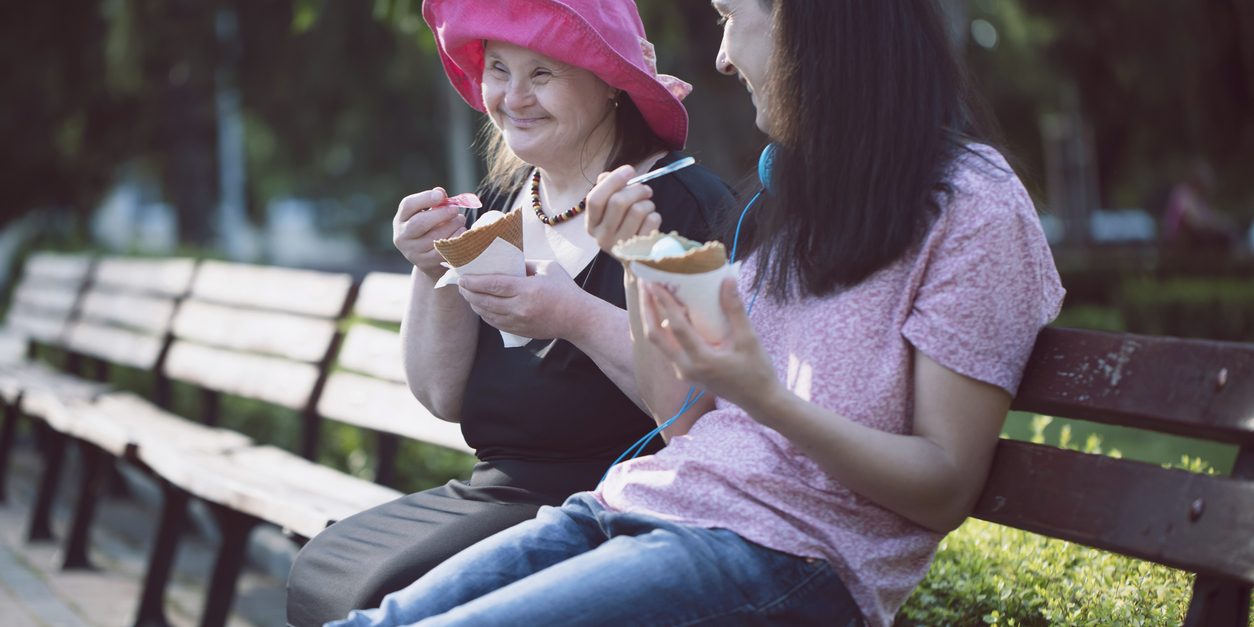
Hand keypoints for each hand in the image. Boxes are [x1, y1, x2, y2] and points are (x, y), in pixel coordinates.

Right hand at [393, 187, 466, 280]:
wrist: (429, 259)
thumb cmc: (430, 229)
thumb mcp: (428, 214)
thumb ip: (435, 202)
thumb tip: (440, 192)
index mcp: (401, 219)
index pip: (408, 205)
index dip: (425, 198)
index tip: (441, 196)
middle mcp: (402, 237)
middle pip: (419, 223)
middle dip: (441, 214)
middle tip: (455, 209)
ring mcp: (412, 252)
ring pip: (434, 238)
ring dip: (452, 227)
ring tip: (460, 221)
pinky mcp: (425, 264)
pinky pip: (443, 252)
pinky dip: (455, 240)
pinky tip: (461, 233)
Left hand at [457, 260, 592, 339]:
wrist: (578, 319)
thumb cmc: (565, 290)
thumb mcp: (548, 268)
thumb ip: (525, 264)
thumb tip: (506, 263)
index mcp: (527, 289)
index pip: (493, 285)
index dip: (474, 282)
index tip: (462, 277)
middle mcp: (520, 308)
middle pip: (485, 301)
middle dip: (468, 293)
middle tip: (460, 284)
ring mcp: (519, 322)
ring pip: (487, 314)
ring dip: (474, 304)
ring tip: (468, 295)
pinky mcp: (520, 331)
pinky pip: (495, 323)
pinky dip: (485, 314)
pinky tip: (481, 307)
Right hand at [585, 165, 662, 253]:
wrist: (636, 258)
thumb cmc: (624, 226)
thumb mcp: (610, 211)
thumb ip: (607, 191)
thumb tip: (607, 176)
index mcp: (592, 225)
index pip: (595, 199)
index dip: (613, 181)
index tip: (629, 170)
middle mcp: (602, 237)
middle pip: (618, 202)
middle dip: (636, 189)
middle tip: (646, 190)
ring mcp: (621, 246)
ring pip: (637, 210)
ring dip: (647, 203)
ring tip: (648, 207)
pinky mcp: (640, 249)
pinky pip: (651, 221)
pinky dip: (655, 215)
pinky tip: (651, 220)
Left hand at [640, 278, 777, 410]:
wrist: (759, 401)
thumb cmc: (757, 372)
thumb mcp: (749, 340)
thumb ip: (735, 310)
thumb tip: (727, 280)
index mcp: (701, 361)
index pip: (676, 327)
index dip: (664, 303)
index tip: (654, 283)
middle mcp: (686, 369)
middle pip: (655, 336)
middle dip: (647, 309)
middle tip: (644, 284)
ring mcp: (684, 373)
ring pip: (659, 343)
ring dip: (653, 318)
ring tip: (653, 294)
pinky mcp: (686, 373)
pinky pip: (669, 348)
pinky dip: (665, 329)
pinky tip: (671, 312)